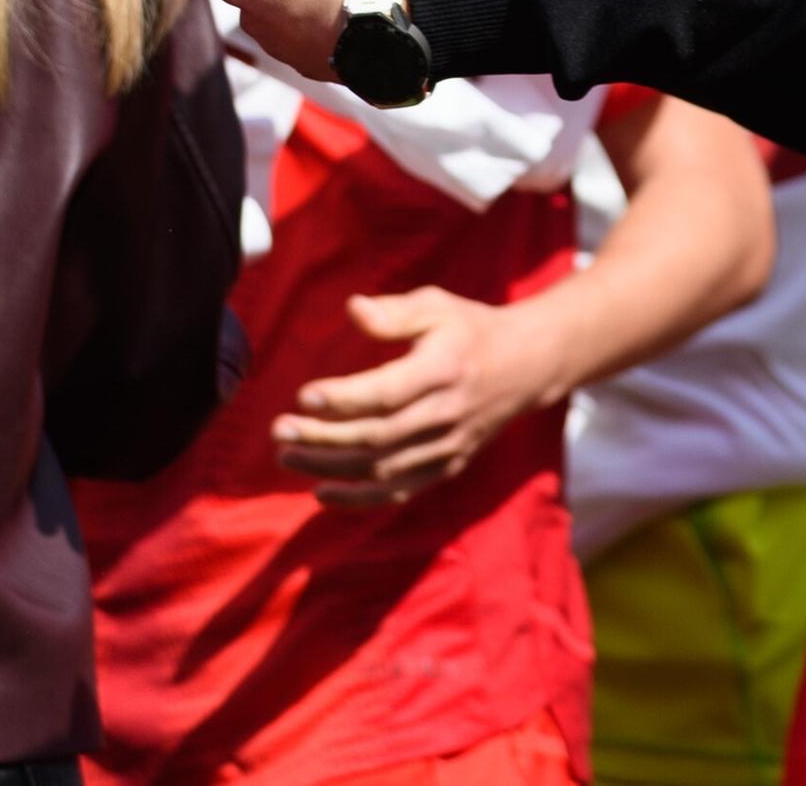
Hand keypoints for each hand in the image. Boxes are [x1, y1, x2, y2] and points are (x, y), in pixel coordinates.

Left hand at [274, 286, 564, 504]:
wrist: (527, 366)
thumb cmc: (471, 329)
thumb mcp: (438, 306)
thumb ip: (394, 312)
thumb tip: (352, 309)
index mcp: (443, 369)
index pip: (387, 392)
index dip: (344, 398)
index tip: (304, 395)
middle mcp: (447, 413)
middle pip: (377, 435)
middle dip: (322, 438)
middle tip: (279, 431)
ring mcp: (448, 445)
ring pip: (382, 468)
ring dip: (331, 468)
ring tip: (287, 457)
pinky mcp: (448, 465)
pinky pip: (400, 491)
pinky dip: (360, 499)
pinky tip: (321, 492)